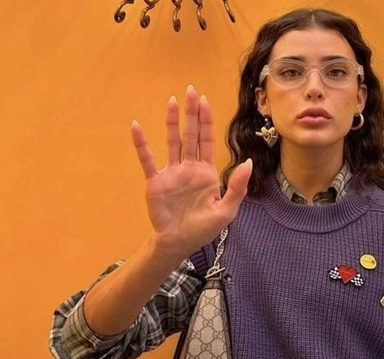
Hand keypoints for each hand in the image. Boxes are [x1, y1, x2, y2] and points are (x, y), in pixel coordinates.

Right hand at [131, 85, 251, 261]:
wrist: (179, 243)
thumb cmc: (204, 229)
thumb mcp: (226, 210)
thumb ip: (237, 187)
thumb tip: (247, 162)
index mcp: (207, 173)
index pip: (207, 141)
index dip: (206, 121)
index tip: (205, 101)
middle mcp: (189, 169)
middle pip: (190, 135)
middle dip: (192, 114)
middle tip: (191, 91)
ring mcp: (172, 173)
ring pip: (172, 142)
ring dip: (172, 122)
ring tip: (172, 101)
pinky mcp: (156, 182)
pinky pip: (148, 159)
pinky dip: (142, 144)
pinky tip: (137, 127)